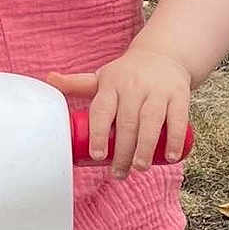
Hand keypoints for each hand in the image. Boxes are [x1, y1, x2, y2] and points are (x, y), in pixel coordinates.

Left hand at [46, 50, 191, 178]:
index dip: (98, 134)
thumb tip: (49, 78)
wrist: (163, 55)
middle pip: (127, 122)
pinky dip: (175, 139)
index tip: (97, 156)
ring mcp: (158, 90)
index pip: (102, 110)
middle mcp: (134, 86)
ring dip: (145, 148)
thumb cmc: (126, 75)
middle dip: (122, 152)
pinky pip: (178, 118)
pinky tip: (171, 157)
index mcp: (111, 84)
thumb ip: (77, 83)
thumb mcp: (102, 77)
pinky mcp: (179, 94)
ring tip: (139, 168)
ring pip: (151, 121)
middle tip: (119, 174)